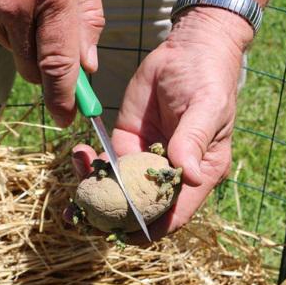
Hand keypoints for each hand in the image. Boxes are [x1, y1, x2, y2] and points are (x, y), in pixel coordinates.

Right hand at [0, 0, 104, 125]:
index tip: (66, 117)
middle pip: (33, 70)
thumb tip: (86, 67)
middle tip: (56, 51)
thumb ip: (88, 21)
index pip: (57, 64)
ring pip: (14, 55)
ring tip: (29, 1)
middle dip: (48, 70)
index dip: (63, 97)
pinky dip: (8, 30)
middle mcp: (14, 6)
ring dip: (27, 43)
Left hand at [72, 7, 252, 241]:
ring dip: (94, 188)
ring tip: (78, 170)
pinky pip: (106, 162)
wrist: (186, 49)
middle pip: (140, 206)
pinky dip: (90, 163)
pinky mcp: (126, 142)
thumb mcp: (206, 108)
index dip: (151, 228)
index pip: (175, 212)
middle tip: (83, 212)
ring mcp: (145, 159)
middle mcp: (169, 173)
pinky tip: (79, 152)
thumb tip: (191, 177)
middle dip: (111, 214)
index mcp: (198, 173)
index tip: (122, 235)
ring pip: (118, 187)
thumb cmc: (207, 79)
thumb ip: (194, 141)